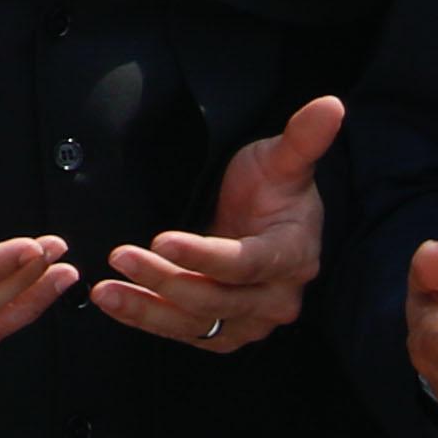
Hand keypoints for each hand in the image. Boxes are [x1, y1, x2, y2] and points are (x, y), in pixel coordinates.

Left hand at [95, 92, 341, 349]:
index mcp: (293, 254)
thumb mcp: (283, 159)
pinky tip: (115, 302)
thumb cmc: (272, 189)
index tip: (161, 240)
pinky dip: (149, 321)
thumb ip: (303, 138)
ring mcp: (252, 318)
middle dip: (166, 280)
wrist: (266, 221)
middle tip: (121, 256)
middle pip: (218, 298)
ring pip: (198, 323)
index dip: (204, 256)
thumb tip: (331, 104)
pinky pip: (186, 333)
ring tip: (106, 291)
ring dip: (148, 310)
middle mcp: (277, 295)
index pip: (247, 262)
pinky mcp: (227, 331)